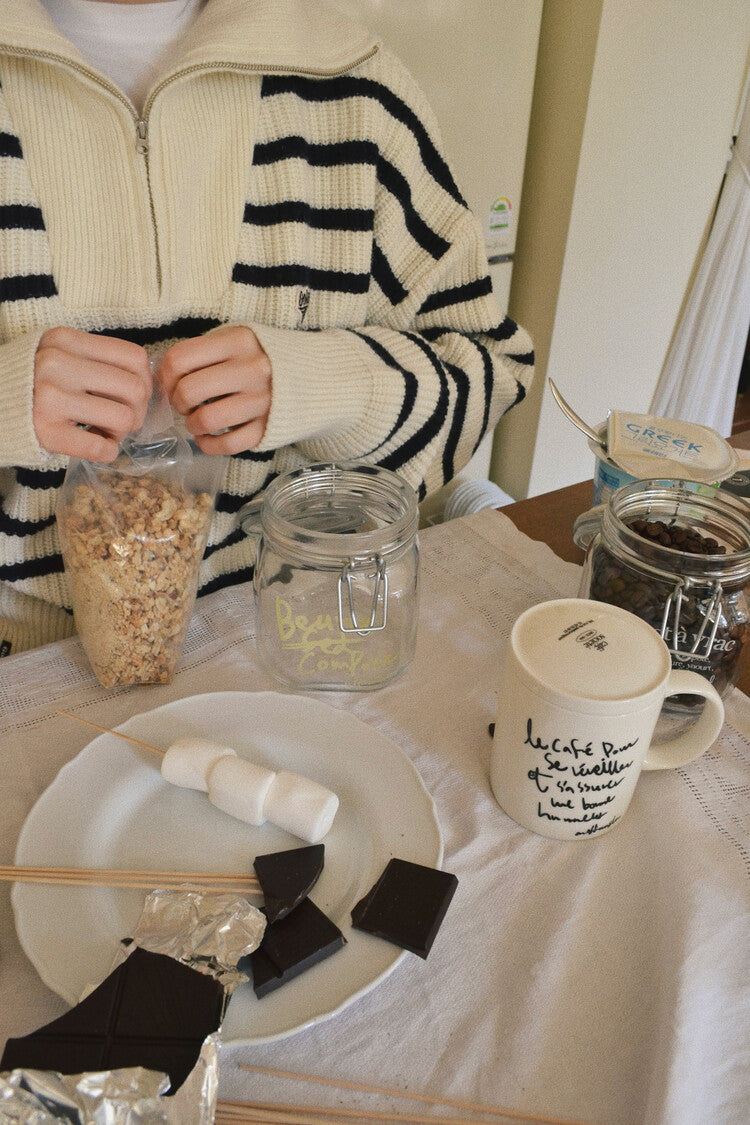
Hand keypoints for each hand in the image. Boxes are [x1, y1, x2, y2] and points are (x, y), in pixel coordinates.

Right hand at [33, 327, 151, 461]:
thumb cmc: (34, 382)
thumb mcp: (60, 354)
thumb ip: (96, 361)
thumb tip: (145, 383)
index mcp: (66, 341)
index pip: (134, 357)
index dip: (145, 382)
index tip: (133, 396)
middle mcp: (57, 364)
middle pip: (134, 389)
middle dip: (136, 412)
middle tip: (120, 420)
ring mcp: (50, 397)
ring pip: (122, 418)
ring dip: (120, 433)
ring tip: (103, 432)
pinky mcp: (45, 430)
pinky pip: (100, 448)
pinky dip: (107, 452)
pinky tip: (96, 446)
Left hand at [158, 325, 271, 454]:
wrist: (319, 377)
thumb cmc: (266, 358)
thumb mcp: (239, 340)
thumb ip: (205, 352)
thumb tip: (163, 376)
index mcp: (238, 341)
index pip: (180, 359)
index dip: (166, 375)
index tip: (171, 383)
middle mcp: (251, 369)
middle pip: (189, 391)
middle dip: (178, 402)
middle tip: (185, 404)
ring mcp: (261, 402)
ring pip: (205, 420)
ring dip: (192, 425)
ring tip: (197, 421)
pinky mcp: (267, 429)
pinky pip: (226, 445)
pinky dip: (208, 446)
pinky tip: (208, 439)